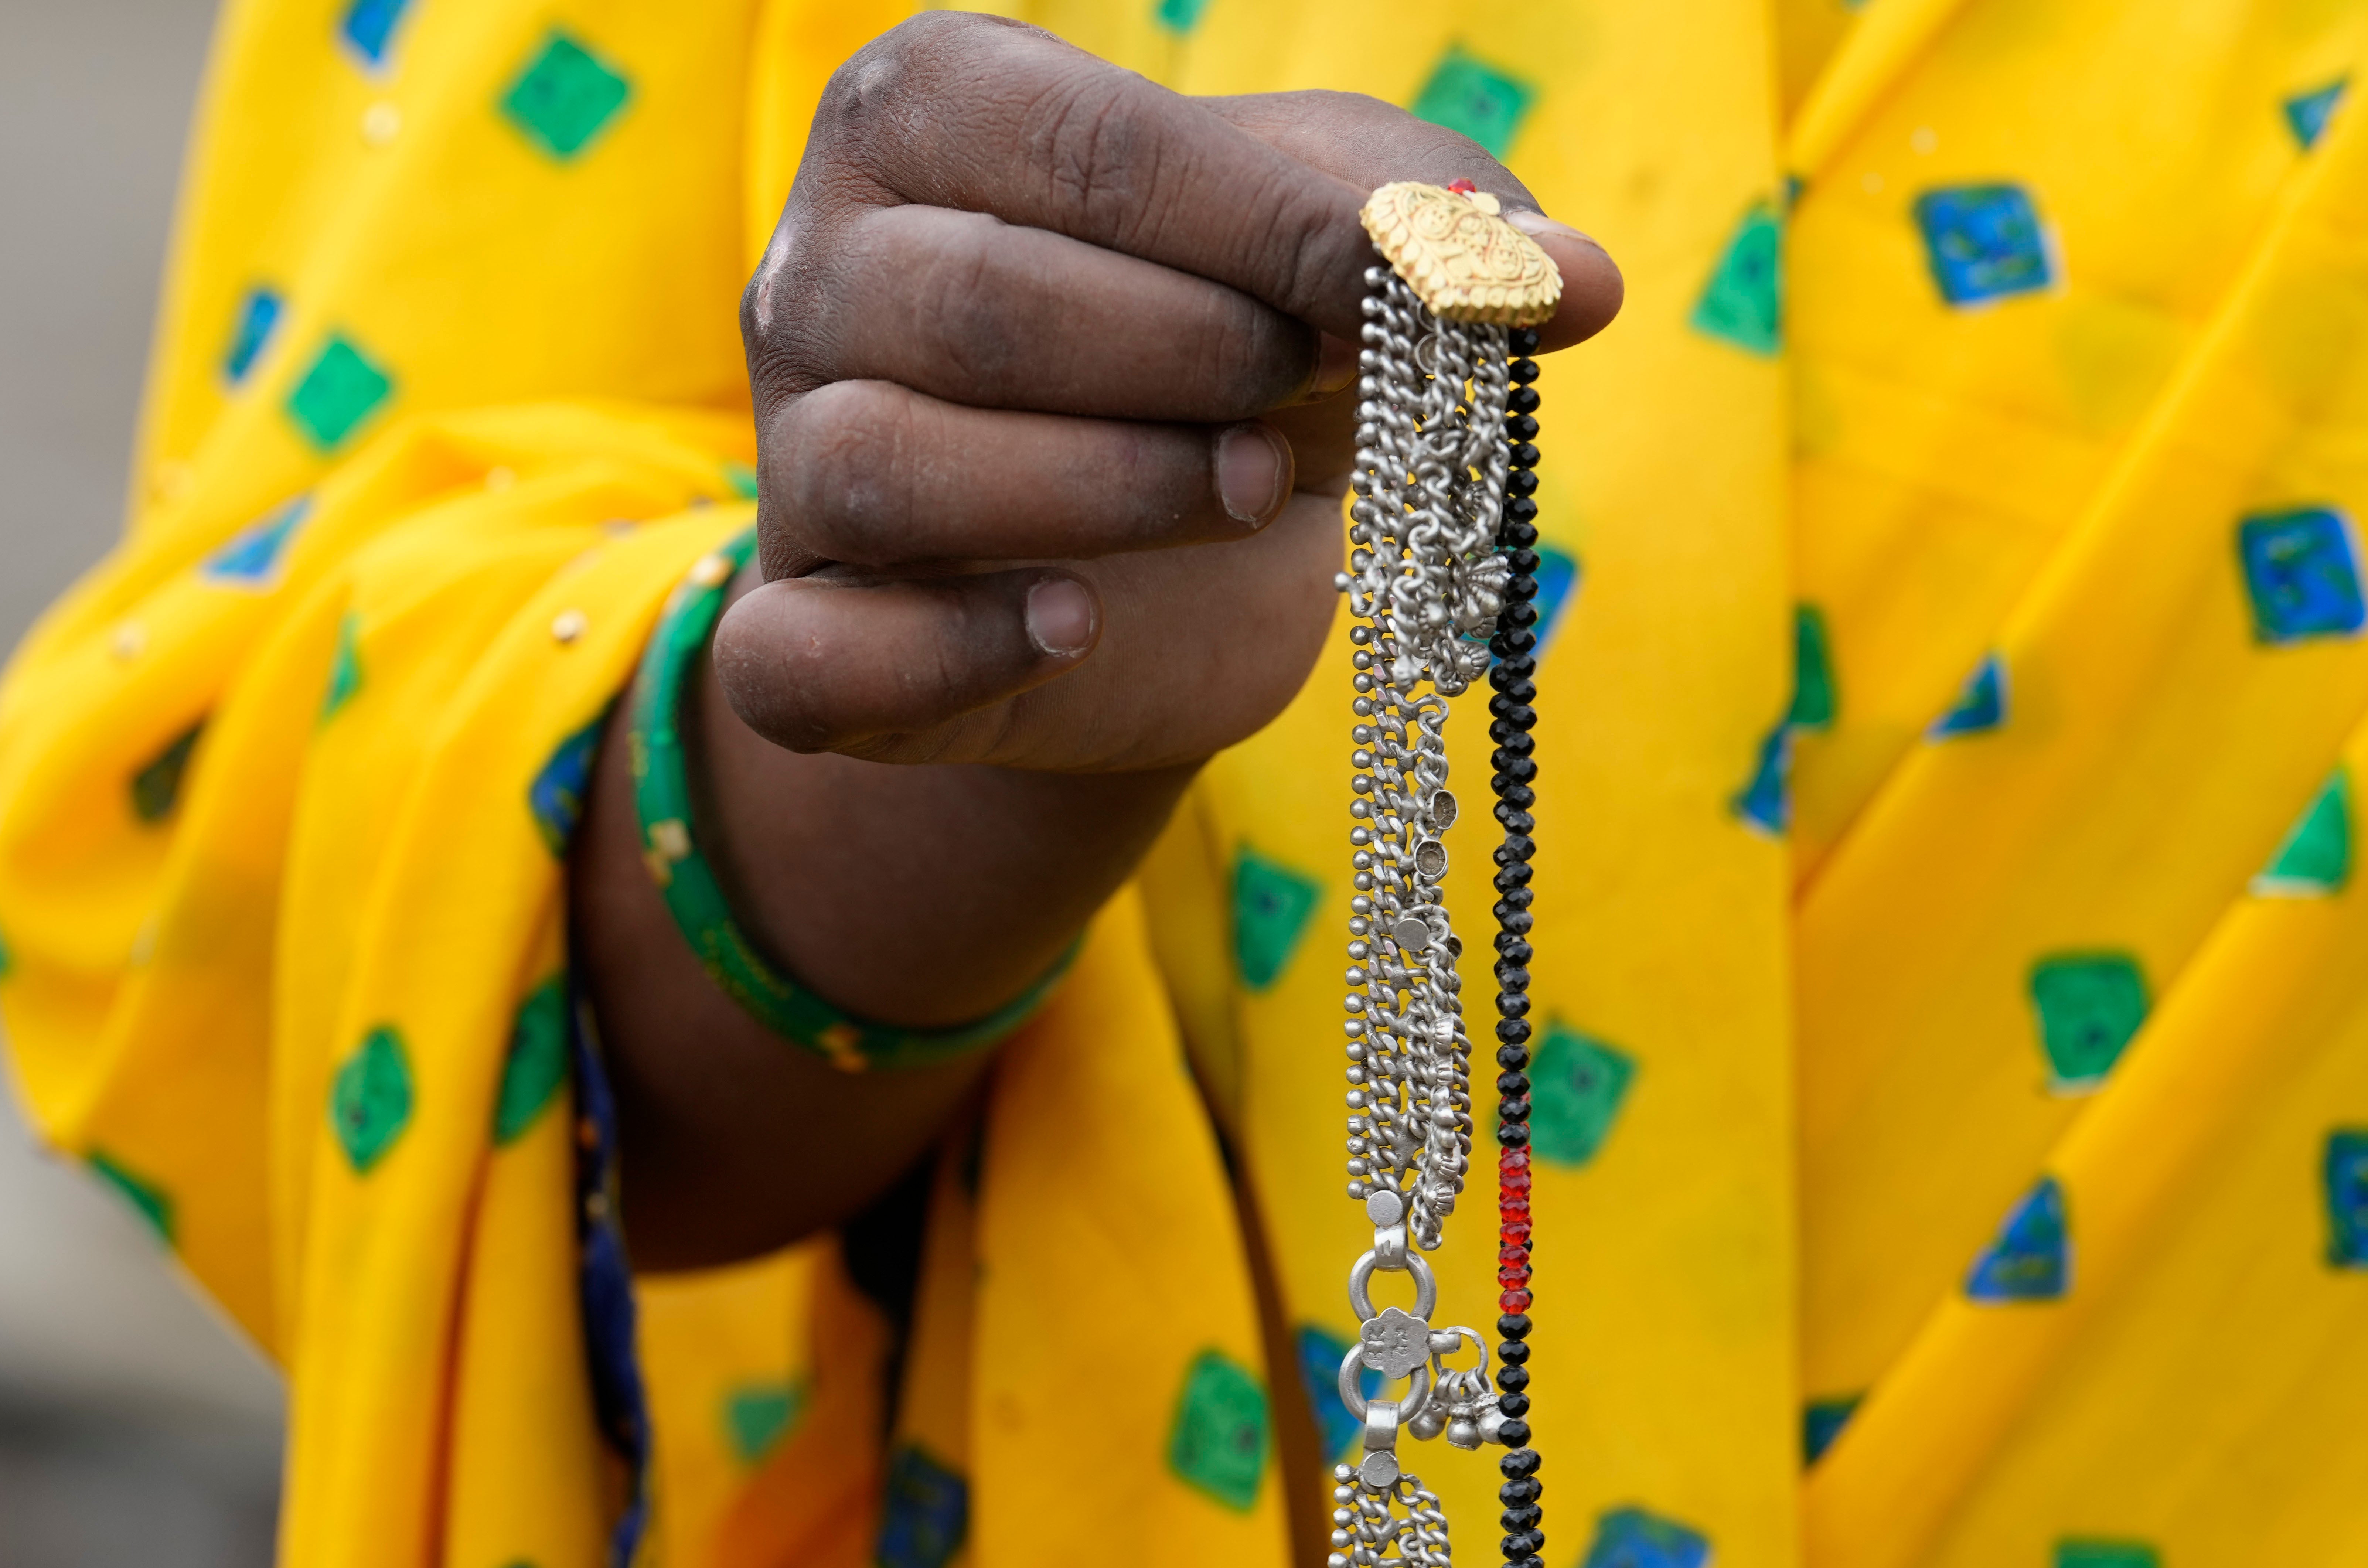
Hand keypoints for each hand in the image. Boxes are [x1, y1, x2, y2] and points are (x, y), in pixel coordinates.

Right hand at [719, 11, 1623, 772]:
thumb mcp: (1337, 254)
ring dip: (1100, 491)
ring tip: (1237, 496)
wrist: (1155, 569)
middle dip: (1183, 358)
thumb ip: (1443, 235)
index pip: (1091, 150)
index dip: (1272, 228)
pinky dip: (948, 649)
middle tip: (1292, 408)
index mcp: (927, 114)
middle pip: (979, 306)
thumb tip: (1578, 281)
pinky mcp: (794, 635)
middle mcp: (818, 271)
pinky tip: (1077, 627)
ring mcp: (789, 463)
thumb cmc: (1229, 352)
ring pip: (884, 467)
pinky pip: (804, 653)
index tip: (1411, 288)